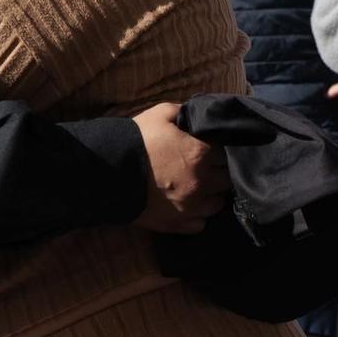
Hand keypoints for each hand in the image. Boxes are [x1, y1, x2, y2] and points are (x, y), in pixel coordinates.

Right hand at [130, 102, 229, 233]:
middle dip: (220, 171)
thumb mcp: (161, 114)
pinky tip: (189, 204)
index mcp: (201, 154)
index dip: (220, 149)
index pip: (228, 152)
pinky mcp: (178, 225)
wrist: (109, 172)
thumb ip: (185, 112)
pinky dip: (198, 215)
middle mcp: (202, 183)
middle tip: (207, 166)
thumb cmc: (137, 141)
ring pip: (218, 203)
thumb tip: (199, 115)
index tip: (211, 148)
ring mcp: (191, 207)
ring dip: (213, 194)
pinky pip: (201, 223)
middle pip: (227, 179)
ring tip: (200, 186)